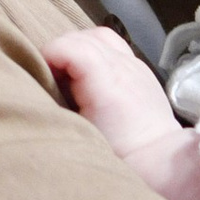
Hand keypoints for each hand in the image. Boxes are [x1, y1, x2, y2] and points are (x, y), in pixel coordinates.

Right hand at [46, 29, 199, 199]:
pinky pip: (111, 45)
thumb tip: (39, 88)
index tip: (41, 81)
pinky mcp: (140, 68)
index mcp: (108, 83)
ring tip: (69, 77)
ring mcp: (135, 64)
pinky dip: (94, 52)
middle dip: (58, 54)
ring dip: (77, 49)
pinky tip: (89, 76)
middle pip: (79, 37)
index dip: (46, 57)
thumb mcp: (79, 133)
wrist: (159, 163)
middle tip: (51, 82)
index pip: (68, 46)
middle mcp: (123, 66)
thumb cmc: (117, 156)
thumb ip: (57, 104)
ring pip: (96, 36)